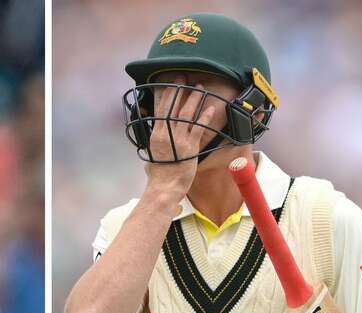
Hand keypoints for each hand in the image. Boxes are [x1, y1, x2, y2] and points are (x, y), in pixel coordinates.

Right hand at [144, 82, 214, 200]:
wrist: (164, 187)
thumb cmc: (158, 176)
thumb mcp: (151, 157)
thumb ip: (153, 148)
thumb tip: (151, 144)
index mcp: (155, 136)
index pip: (158, 110)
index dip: (163, 95)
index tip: (166, 83)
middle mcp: (165, 134)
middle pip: (171, 107)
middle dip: (177, 90)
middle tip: (182, 77)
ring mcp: (178, 140)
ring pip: (186, 114)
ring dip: (193, 99)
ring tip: (198, 88)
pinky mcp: (190, 147)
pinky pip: (198, 128)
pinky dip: (204, 117)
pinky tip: (210, 108)